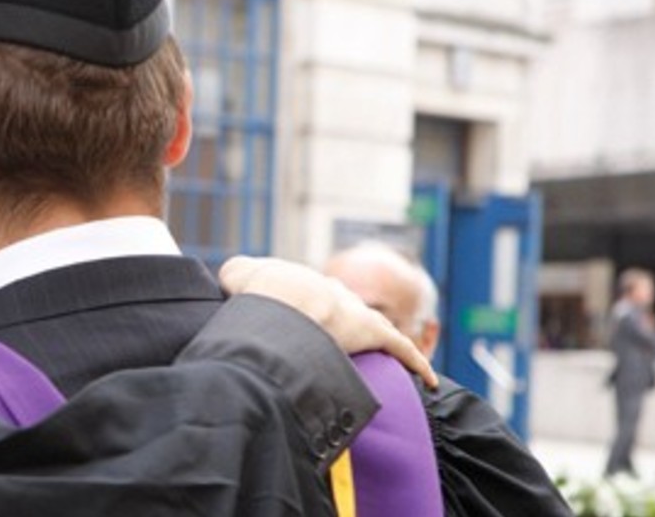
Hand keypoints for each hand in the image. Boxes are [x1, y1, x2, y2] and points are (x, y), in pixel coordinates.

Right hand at [219, 256, 437, 388]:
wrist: (282, 298)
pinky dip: (416, 361)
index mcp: (304, 285)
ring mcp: (357, 312)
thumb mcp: (236, 276)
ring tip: (384, 364)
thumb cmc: (258, 291)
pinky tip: (426, 378)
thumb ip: (235, 277)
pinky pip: (402, 347)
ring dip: (382, 342)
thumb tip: (228, 281)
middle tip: (339, 349)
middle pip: (346, 310)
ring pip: (377, 327)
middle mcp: (335, 294)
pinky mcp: (374, 332)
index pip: (313, 298)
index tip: (304, 331)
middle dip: (346, 326)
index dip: (309, 313)